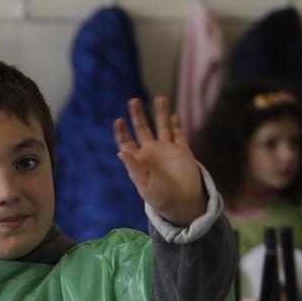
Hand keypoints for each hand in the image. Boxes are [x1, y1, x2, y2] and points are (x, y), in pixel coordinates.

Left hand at [114, 95, 206, 227]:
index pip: (127, 142)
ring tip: (159, 98)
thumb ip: (133, 167)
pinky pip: (178, 134)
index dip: (122, 131)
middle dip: (138, 115)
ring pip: (163, 127)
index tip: (119, 119)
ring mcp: (167, 150)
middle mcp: (151, 152)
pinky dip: (176, 124)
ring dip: (160, 113)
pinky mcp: (182, 151)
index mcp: (138, 161)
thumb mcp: (143, 183)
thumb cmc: (160, 197)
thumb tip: (120, 151)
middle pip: (143, 129)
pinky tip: (173, 115)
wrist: (182, 203)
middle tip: (133, 100)